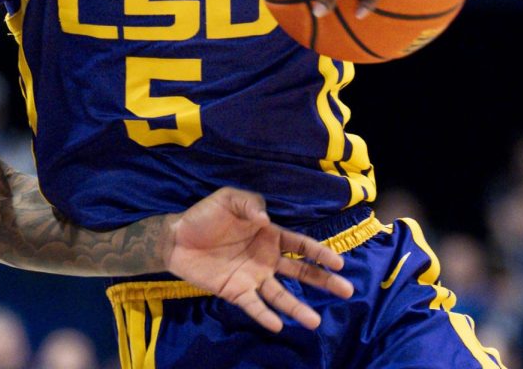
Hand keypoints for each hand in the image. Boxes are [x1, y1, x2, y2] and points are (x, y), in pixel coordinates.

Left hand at [164, 187, 353, 332]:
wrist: (176, 237)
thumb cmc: (205, 216)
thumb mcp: (227, 199)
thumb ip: (248, 204)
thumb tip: (266, 219)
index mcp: (269, 235)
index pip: (300, 245)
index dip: (319, 253)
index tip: (338, 263)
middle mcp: (267, 259)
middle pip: (301, 272)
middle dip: (324, 281)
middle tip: (347, 291)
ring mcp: (253, 277)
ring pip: (281, 295)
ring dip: (297, 308)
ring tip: (314, 321)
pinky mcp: (236, 291)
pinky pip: (254, 306)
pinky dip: (265, 315)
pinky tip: (277, 324)